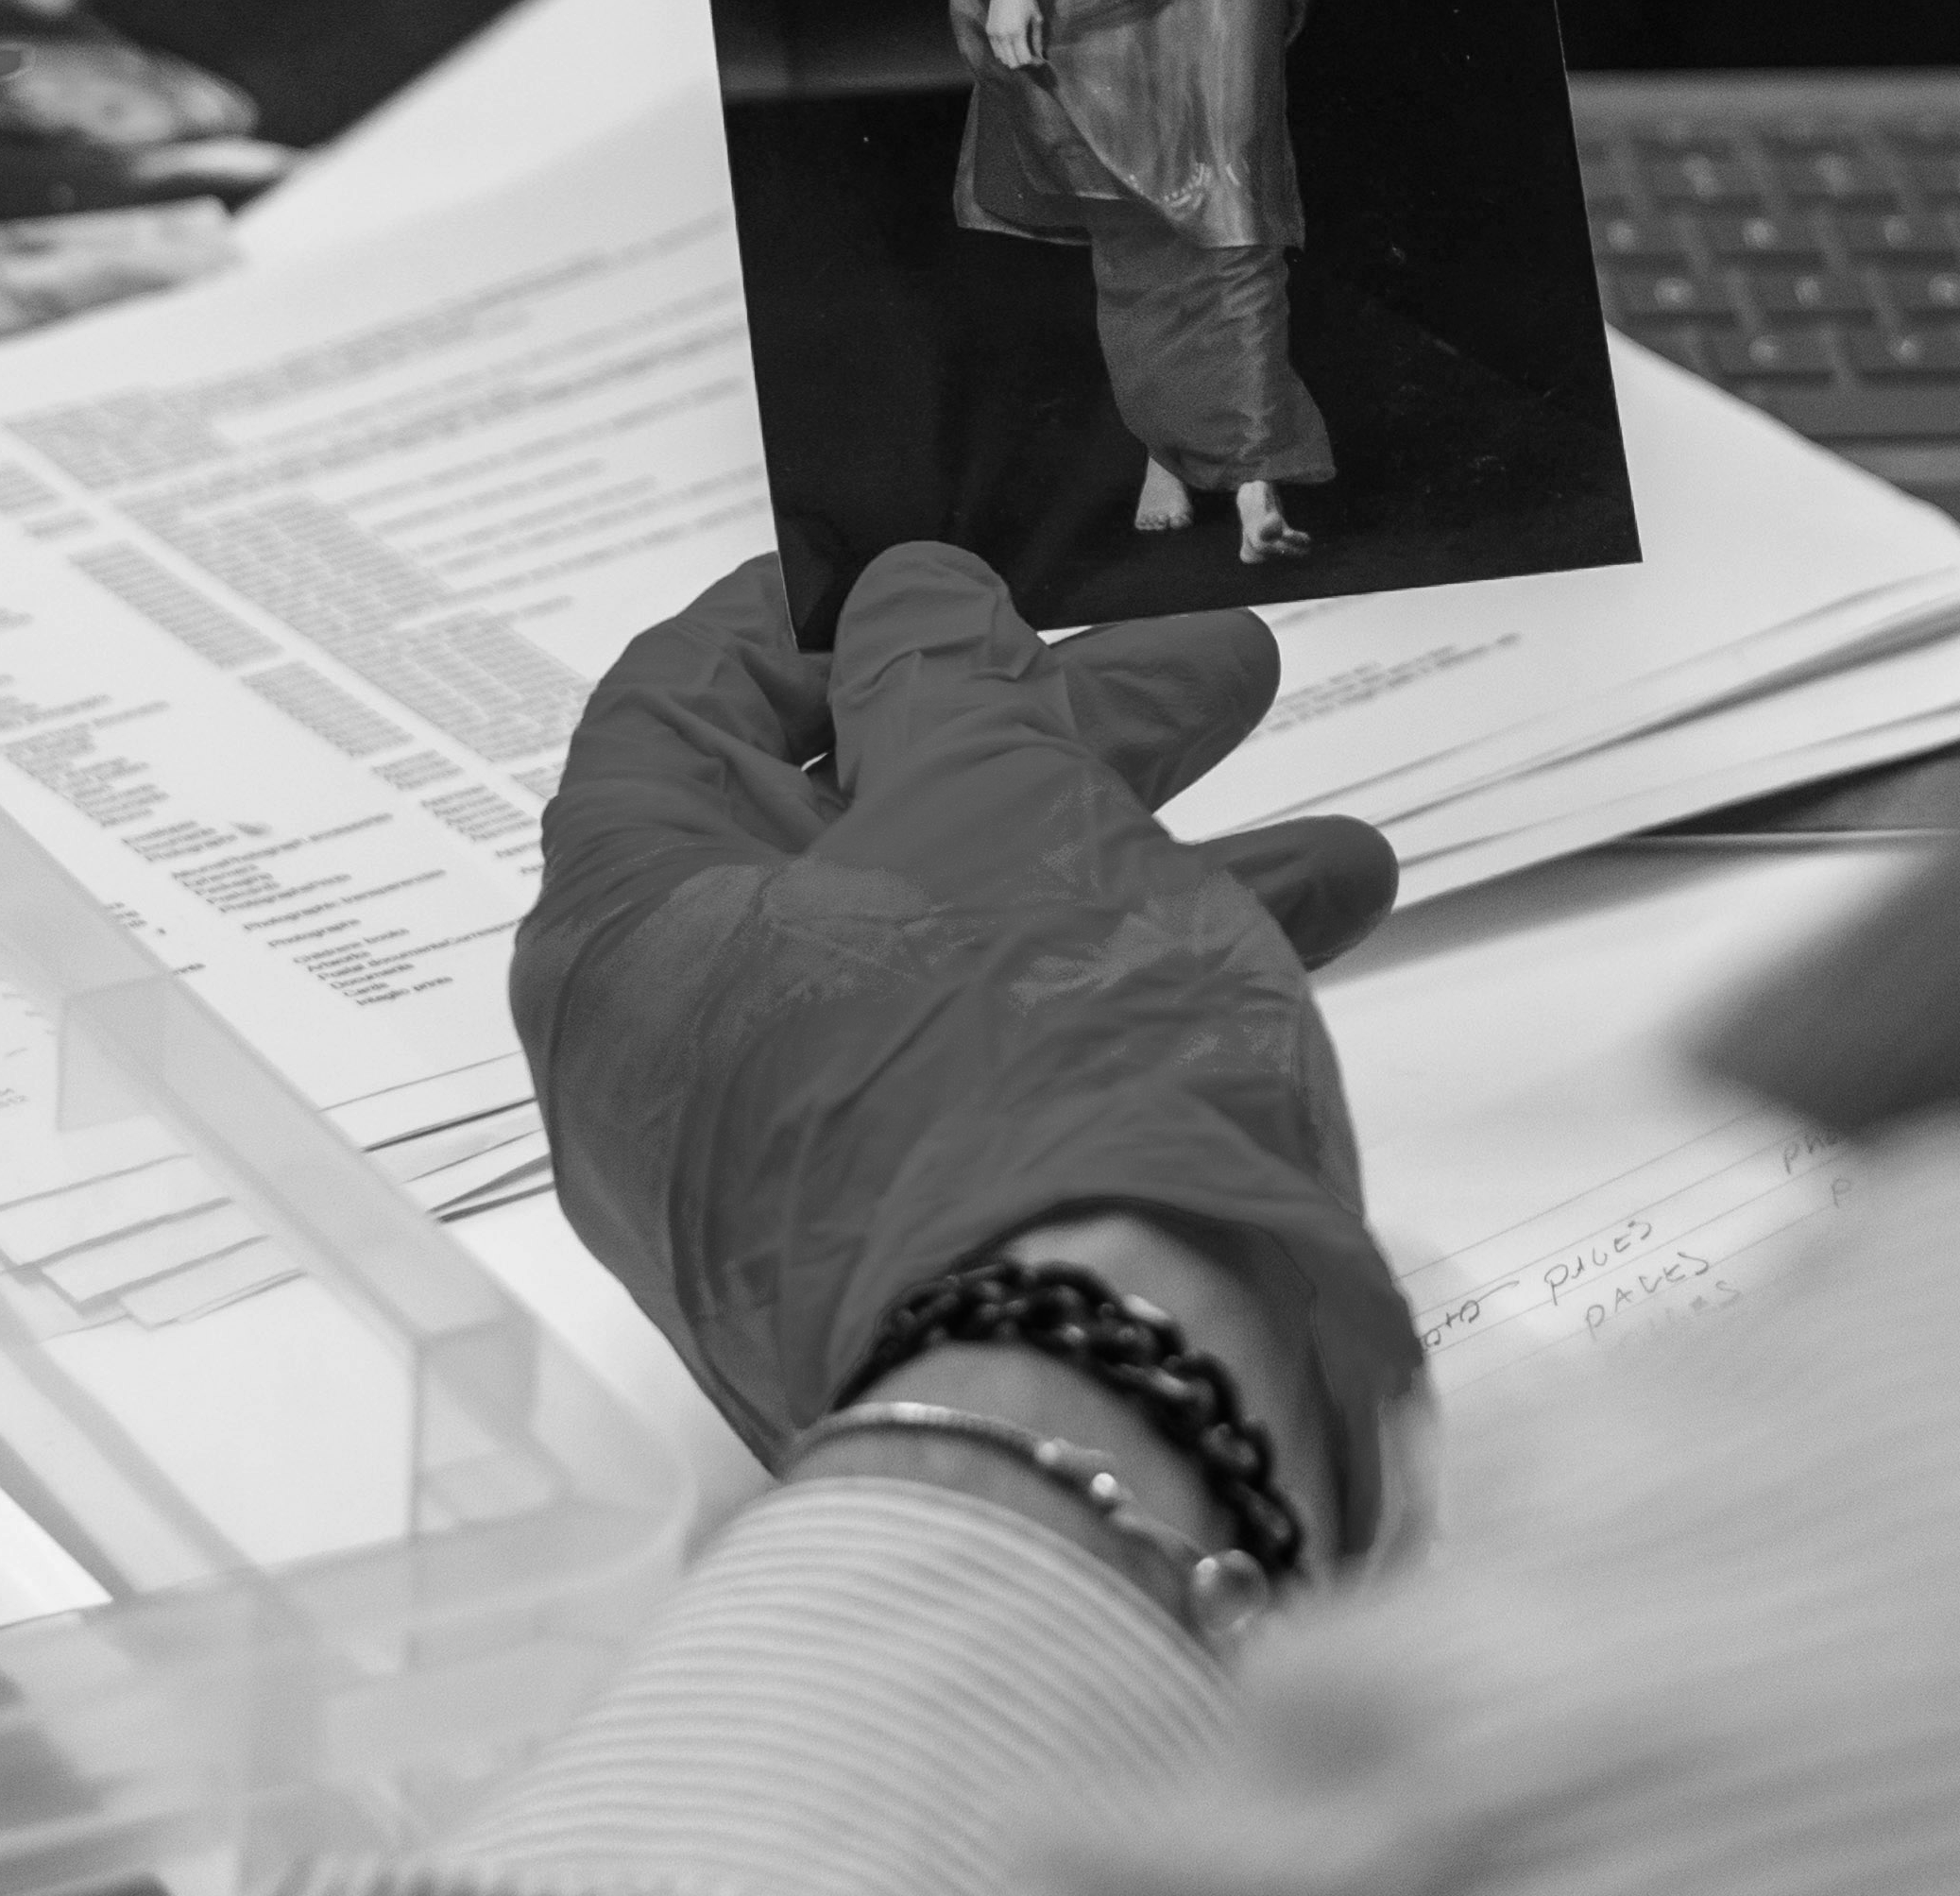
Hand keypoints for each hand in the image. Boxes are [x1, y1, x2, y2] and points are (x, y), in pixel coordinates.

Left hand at [513, 548, 1412, 1541]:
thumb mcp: (993, 797)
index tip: (934, 563)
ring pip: (970, 950)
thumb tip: (906, 604)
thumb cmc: (1016, 1067)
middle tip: (1207, 670)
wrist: (1104, 1396)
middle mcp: (681, 1061)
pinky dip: (1139, 990)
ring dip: (1145, 861)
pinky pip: (1012, 1070)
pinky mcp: (917, 1249)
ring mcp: (799, 1169)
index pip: (678, 711)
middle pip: (863, 828)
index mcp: (633, 931)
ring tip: (1326, 835)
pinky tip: (1316, 932)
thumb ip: (944, 672)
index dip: (813, 616)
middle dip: (1060, 735)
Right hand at [983, 0, 1043, 69]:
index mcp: (1017, 33)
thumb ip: (1037, 39)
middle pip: (1013, 63)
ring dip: (1014, 58)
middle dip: (1024, 63)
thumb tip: (1041, 55)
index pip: (1024, 59)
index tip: (1040, 59)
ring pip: (1003, 60)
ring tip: (1022, 51)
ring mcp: (994, 35)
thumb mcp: (1036, 19)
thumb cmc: (1025, 0)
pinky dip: (1005, 53)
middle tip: (1032, 57)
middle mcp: (1004, 36)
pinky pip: (996, 51)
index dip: (1034, 62)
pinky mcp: (989, 32)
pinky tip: (1013, 46)